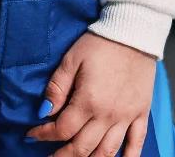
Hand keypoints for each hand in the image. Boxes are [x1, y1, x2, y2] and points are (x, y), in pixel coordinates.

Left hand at [25, 31, 156, 155]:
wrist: (133, 31)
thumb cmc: (100, 43)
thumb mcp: (71, 60)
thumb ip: (56, 87)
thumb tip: (44, 111)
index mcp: (88, 101)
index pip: (62, 129)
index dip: (44, 135)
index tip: (33, 134)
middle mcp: (108, 115)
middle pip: (82, 147)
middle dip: (62, 156)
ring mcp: (126, 117)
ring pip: (106, 152)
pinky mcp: (141, 113)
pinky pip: (136, 144)